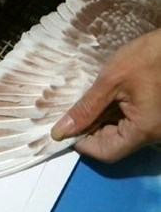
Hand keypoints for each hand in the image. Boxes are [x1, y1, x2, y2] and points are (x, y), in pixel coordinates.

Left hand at [51, 28, 160, 162]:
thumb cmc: (146, 58)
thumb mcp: (110, 82)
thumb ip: (85, 109)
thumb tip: (60, 132)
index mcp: (144, 130)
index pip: (107, 153)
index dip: (82, 144)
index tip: (64, 129)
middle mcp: (154, 135)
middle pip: (113, 144)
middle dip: (89, 130)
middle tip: (70, 112)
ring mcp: (155, 126)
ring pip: (120, 134)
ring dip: (99, 121)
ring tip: (85, 102)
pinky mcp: (154, 117)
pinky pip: (129, 123)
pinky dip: (111, 114)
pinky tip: (101, 98)